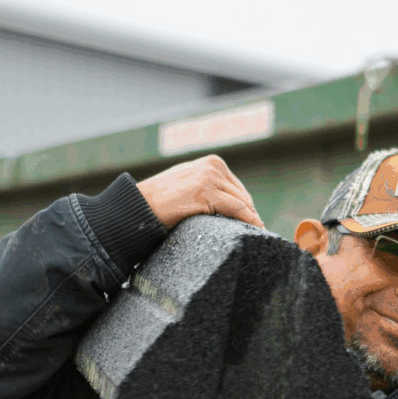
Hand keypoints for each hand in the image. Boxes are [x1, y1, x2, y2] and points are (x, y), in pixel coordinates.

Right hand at [137, 155, 263, 229]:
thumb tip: (235, 204)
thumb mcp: (191, 186)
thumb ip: (211, 188)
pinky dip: (249, 221)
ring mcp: (210, 178)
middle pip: (243, 196)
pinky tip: (255, 231)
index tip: (254, 223)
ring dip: (250, 220)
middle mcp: (213, 166)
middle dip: (249, 215)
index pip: (238, 189)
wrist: (140, 205)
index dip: (247, 208)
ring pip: (242, 204)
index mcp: (212, 163)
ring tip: (256, 235)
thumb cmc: (163, 201)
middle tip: (256, 232)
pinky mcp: (206, 193)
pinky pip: (237, 210)